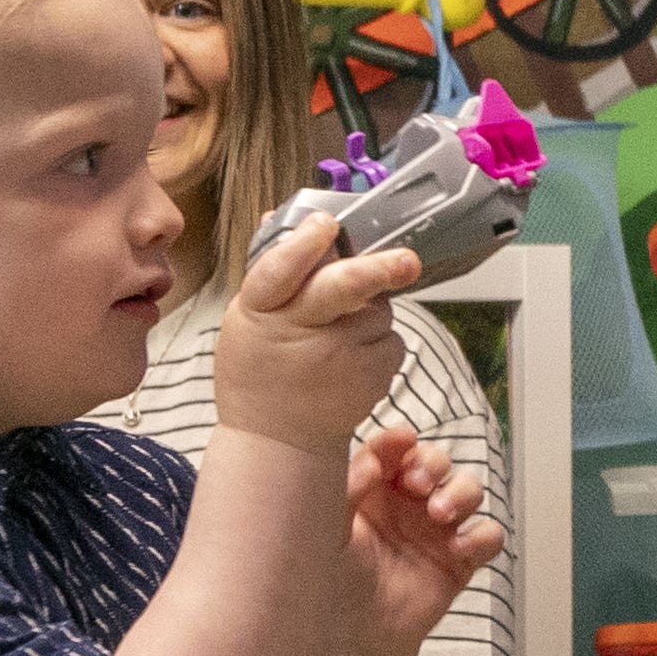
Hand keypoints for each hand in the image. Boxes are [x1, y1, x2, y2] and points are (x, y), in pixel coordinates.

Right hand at [216, 210, 417, 448]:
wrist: (278, 440)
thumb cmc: (261, 370)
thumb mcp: (249, 318)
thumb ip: (269, 271)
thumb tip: (278, 215)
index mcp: (262, 310)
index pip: (280, 271)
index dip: (304, 245)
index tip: (326, 224)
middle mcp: (300, 331)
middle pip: (341, 288)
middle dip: (375, 269)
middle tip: (407, 261)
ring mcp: (339, 357)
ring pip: (377, 309)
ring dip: (371, 310)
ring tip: (341, 334)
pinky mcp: (371, 378)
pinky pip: (391, 340)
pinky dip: (381, 342)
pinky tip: (353, 360)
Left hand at [343, 427, 495, 652]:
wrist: (356, 637)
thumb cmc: (334, 584)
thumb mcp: (329, 531)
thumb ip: (348, 489)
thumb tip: (374, 458)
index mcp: (374, 490)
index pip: (393, 450)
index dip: (400, 441)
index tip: (403, 441)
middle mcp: (408, 504)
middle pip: (436, 461)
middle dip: (434, 464)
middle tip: (419, 483)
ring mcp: (437, 530)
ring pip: (468, 489)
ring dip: (461, 493)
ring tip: (441, 514)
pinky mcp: (461, 559)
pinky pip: (488, 536)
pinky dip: (482, 537)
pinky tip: (459, 548)